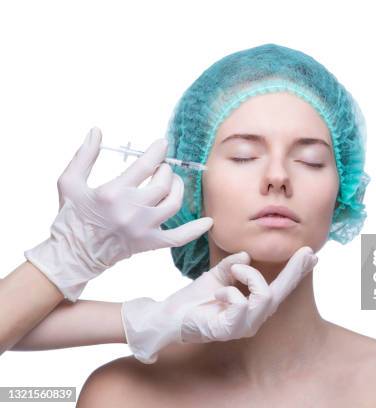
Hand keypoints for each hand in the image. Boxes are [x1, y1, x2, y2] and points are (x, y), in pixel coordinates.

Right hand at [24, 127, 212, 301]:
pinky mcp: (149, 243)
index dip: (157, 152)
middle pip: (163, 183)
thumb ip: (85, 155)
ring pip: (173, 204)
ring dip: (177, 188)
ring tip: (172, 182)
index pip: (145, 165)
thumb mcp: (69, 181)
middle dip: (166, 170)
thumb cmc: (71, 215)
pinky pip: (179, 237)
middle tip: (162, 167)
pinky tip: (208, 221)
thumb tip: (97, 130)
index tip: (162, 145)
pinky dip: (195, 229)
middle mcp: (131, 210)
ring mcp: (143, 228)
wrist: (73, 254)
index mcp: (113, 193)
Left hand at [121, 246, 317, 363]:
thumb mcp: (217, 276)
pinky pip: (241, 304)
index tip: (311, 255)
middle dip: (294, 271)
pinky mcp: (230, 331)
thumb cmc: (193, 300)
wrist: (168, 316)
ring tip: (232, 271)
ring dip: (248, 276)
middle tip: (305, 251)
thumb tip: (247, 257)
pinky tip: (218, 293)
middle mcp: (253, 318)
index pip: (278, 287)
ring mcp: (244, 327)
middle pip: (281, 292)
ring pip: (264, 295)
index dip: (295, 272)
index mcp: (252, 305)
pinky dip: (230, 291)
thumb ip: (233, 266)